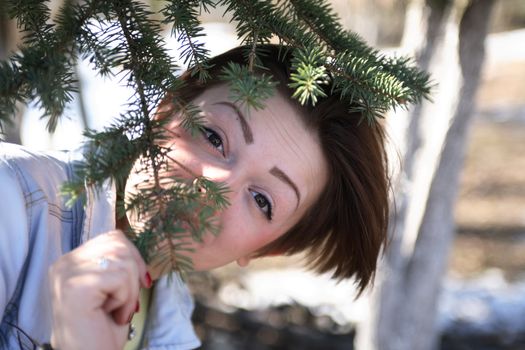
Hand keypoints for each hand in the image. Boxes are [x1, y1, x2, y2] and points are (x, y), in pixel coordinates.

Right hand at [49, 230, 149, 349]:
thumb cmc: (103, 327)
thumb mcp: (111, 286)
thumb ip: (116, 262)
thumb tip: (134, 250)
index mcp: (71, 261)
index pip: (112, 237)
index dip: (133, 257)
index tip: (138, 282)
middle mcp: (64, 263)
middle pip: (119, 245)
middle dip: (134, 274)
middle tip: (125, 302)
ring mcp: (67, 274)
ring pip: (123, 261)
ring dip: (130, 291)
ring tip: (117, 311)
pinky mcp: (77, 287)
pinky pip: (120, 278)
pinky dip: (126, 299)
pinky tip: (113, 315)